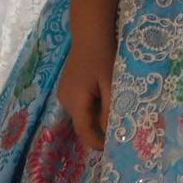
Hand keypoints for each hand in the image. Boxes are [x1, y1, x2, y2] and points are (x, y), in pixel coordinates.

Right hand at [57, 35, 115, 151]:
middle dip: (98, 131)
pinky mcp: (68, 86)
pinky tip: (105, 98)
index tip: (112, 149)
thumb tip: (112, 132)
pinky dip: (92, 107)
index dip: (97, 143)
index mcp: (75, 101)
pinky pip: (80, 104)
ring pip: (81, 114)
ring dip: (96, 118)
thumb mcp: (110, 83)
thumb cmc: (103, 56)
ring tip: (114, 115)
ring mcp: (64, 93)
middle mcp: (65, 100)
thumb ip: (110, 108)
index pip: (84, 132)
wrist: (90, 33)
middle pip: (82, 124)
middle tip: (118, 133)